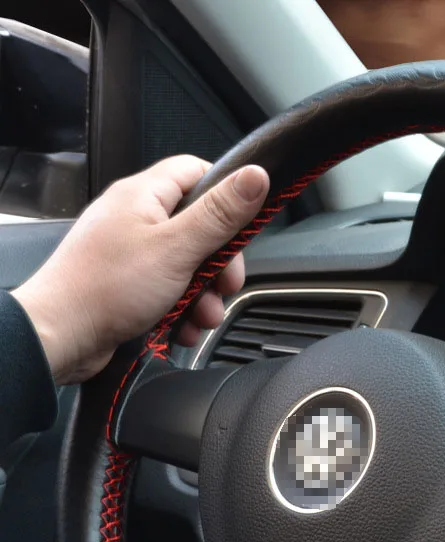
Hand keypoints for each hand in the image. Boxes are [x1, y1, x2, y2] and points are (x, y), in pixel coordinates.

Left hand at [11, 155, 269, 383]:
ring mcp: (132, 252)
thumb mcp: (177, 248)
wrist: (60, 337)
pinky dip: (183, 310)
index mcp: (144, 195)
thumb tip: (256, 176)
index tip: (244, 226)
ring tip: (201, 317)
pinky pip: (170, 289)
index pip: (196, 173)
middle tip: (225, 286)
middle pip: (199, 227)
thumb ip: (219, 214)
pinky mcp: (130, 284)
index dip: (226, 195)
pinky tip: (181, 327)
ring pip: (189, 265)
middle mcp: (136, 218)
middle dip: (219, 263)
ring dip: (204, 295)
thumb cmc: (107, 288)